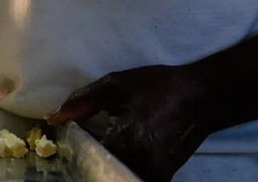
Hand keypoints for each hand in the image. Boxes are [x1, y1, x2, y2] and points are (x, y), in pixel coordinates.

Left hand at [47, 65, 211, 181]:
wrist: (203, 97)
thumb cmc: (162, 87)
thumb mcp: (117, 86)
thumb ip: (82, 101)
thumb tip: (54, 117)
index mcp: (128, 144)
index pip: (87, 153)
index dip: (76, 141)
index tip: (73, 130)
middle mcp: (141, 166)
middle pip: (101, 167)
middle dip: (91, 152)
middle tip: (93, 132)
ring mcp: (153, 176)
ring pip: (114, 172)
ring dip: (107, 157)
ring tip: (113, 136)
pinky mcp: (161, 178)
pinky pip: (129, 171)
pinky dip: (123, 160)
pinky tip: (126, 143)